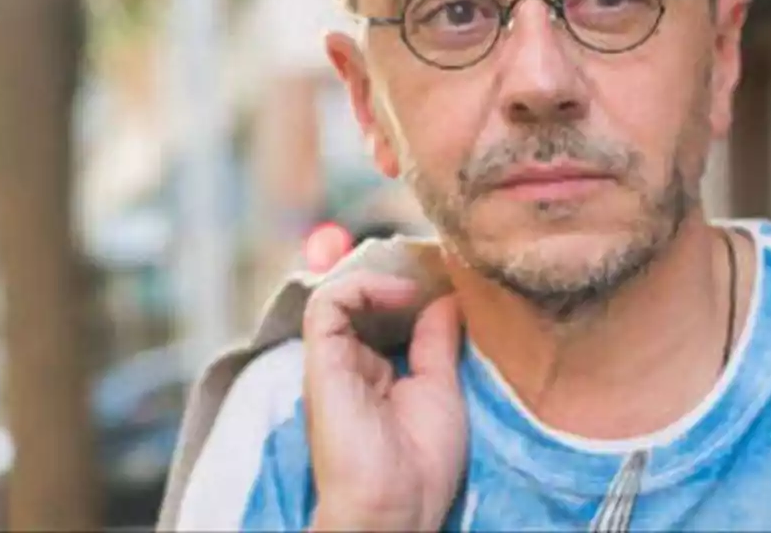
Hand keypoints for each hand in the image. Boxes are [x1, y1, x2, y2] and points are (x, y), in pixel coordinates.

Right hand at [303, 271, 465, 531]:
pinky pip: (327, 303)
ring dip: (381, 277)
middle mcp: (351, 364)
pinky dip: (362, 285)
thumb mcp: (442, 388)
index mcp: (378, 373)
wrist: (396, 505)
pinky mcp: (322, 361)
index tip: (447, 279)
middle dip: (397, 275)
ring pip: (342, 295)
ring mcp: (334, 361)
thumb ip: (438, 342)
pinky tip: (402, 294)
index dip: (410, 289)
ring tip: (419, 282)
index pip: (383, 315)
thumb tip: (446, 298)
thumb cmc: (421, 462)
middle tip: (436, 265)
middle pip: (363, 300)